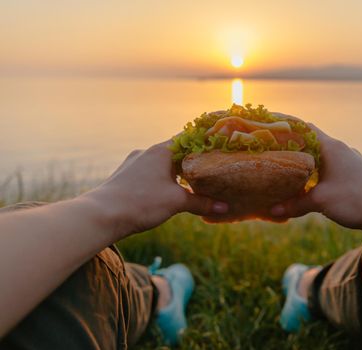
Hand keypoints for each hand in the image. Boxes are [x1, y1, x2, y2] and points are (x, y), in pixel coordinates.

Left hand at [83, 141, 227, 237]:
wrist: (101, 215)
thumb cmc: (141, 203)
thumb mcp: (176, 202)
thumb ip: (202, 203)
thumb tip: (225, 207)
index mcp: (161, 152)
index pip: (188, 138)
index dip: (204, 141)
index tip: (218, 145)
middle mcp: (146, 153)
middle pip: (175, 152)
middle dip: (192, 161)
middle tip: (209, 169)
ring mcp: (133, 164)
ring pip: (161, 164)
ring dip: (175, 172)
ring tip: (189, 184)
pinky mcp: (125, 177)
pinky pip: (149, 174)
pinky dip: (161, 180)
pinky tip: (165, 194)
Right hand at [270, 125, 361, 230]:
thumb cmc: (356, 200)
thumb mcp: (320, 201)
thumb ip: (294, 204)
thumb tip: (272, 210)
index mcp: (331, 147)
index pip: (304, 127)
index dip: (285, 126)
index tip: (268, 127)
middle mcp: (339, 150)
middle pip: (310, 142)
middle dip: (290, 148)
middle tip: (270, 153)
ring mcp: (347, 163)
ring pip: (319, 158)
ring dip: (303, 163)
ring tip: (283, 171)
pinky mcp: (352, 176)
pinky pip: (328, 170)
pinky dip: (314, 175)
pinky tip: (305, 188)